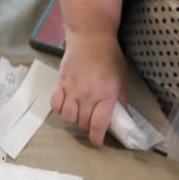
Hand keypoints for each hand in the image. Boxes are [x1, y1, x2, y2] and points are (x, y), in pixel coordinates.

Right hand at [51, 31, 127, 146]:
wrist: (91, 37)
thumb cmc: (109, 56)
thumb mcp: (121, 79)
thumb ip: (121, 101)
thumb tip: (123, 119)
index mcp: (106, 94)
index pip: (98, 124)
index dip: (97, 138)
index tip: (98, 142)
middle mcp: (87, 95)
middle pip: (83, 123)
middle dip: (88, 127)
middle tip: (92, 122)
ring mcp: (72, 89)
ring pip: (68, 117)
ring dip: (74, 120)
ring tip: (80, 114)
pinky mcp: (61, 83)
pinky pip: (55, 105)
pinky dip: (60, 110)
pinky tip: (67, 106)